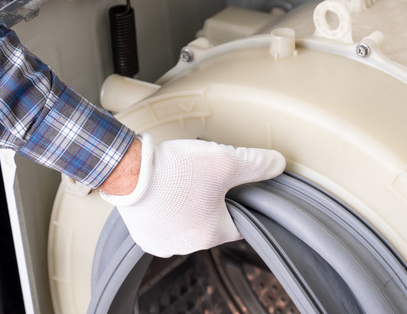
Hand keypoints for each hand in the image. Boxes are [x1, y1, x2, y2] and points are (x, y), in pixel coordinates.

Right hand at [100, 134, 284, 256]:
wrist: (127, 171)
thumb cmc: (175, 171)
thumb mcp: (227, 161)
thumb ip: (257, 164)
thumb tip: (279, 164)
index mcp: (213, 234)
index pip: (240, 221)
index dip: (241, 201)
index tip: (236, 186)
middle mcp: (188, 245)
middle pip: (214, 221)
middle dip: (214, 200)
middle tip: (207, 177)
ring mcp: (163, 243)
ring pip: (189, 222)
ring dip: (191, 205)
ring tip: (185, 181)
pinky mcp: (144, 237)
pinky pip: (166, 224)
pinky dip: (169, 209)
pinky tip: (168, 191)